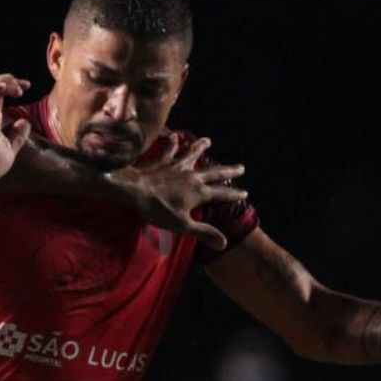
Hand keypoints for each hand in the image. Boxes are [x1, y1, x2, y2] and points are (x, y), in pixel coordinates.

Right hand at [0, 74, 32, 184]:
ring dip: (1, 81)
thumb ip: (17, 136)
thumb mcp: (10, 149)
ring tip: (15, 88)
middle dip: (9, 79)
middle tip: (23, 87)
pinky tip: (3, 87)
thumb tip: (25, 122)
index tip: (28, 86)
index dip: (13, 84)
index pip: (0, 92)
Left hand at [121, 135, 246, 248]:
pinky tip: (175, 136)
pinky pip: (169, 150)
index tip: (245, 193)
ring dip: (201, 147)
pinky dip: (172, 143)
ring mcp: (177, 166)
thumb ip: (204, 232)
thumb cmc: (158, 210)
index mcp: (199, 193)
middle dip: (229, 171)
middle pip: (214, 172)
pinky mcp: (163, 161)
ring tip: (208, 141)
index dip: (234, 195)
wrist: (135, 191)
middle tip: (241, 167)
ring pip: (193, 155)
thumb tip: (224, 244)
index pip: (221, 194)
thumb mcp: (182, 225)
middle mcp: (192, 176)